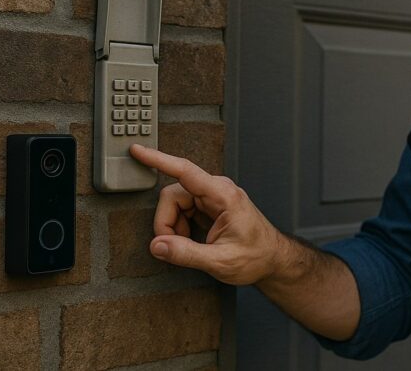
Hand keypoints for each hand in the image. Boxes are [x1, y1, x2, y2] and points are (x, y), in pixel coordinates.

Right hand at [129, 144, 284, 285]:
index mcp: (224, 196)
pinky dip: (180, 227)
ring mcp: (213, 197)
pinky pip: (182, 210)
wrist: (272, 259)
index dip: (159, 159)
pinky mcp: (209, 205)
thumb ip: (187, 253)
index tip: (138, 150)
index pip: (185, 171)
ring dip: (173, 226)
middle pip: (173, 194)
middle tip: (174, 245)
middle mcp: (217, 190)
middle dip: (166, 221)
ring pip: (175, 203)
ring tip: (189, 244)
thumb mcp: (220, 261)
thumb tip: (158, 245)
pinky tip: (192, 239)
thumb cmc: (256, 256)